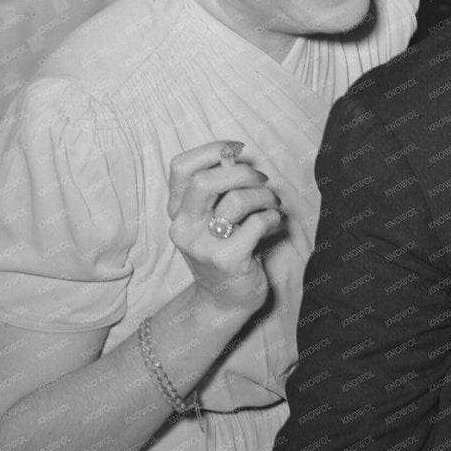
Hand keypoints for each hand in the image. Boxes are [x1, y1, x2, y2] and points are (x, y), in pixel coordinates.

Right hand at [167, 141, 281, 313]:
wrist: (223, 301)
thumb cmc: (223, 249)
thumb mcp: (211, 217)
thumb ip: (217, 187)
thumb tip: (232, 153)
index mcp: (176, 211)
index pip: (180, 166)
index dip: (211, 149)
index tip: (236, 149)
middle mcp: (183, 227)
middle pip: (205, 181)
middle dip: (242, 172)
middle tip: (261, 180)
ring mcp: (203, 246)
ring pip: (236, 200)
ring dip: (264, 196)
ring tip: (271, 204)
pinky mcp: (227, 260)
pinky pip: (257, 224)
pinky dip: (272, 217)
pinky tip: (274, 222)